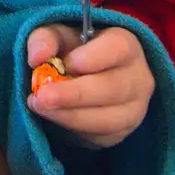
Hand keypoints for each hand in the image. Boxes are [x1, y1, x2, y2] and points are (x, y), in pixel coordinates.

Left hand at [25, 25, 153, 148]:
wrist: (85, 79)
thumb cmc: (73, 51)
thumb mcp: (57, 36)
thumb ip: (45, 39)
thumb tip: (36, 58)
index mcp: (125, 45)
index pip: (119, 48)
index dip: (94, 57)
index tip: (68, 63)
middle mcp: (138, 77)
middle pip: (113, 88)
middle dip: (74, 95)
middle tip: (42, 97)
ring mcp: (135, 108)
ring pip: (108, 119)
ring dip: (70, 116)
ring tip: (40, 107)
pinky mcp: (123, 132)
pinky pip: (101, 137)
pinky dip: (74, 129)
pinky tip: (54, 117)